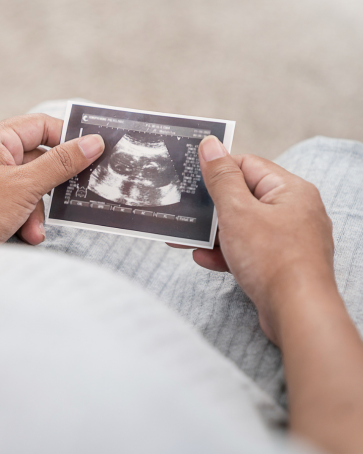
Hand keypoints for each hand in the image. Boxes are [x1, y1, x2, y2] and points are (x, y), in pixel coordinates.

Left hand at [0, 114, 104, 261]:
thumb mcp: (25, 187)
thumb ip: (61, 164)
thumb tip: (94, 143)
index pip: (40, 125)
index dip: (68, 139)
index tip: (92, 156)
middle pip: (37, 159)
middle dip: (50, 188)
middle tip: (73, 197)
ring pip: (27, 185)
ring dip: (36, 210)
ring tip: (33, 231)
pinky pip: (13, 200)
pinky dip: (22, 217)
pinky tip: (24, 234)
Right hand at [181, 136, 335, 343]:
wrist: (297, 312)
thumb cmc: (273, 259)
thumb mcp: (237, 212)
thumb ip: (221, 178)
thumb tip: (211, 145)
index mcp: (290, 190)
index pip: (247, 165)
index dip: (217, 169)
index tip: (190, 176)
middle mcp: (293, 211)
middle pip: (243, 198)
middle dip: (210, 209)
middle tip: (184, 212)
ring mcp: (288, 239)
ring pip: (242, 227)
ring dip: (213, 234)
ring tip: (185, 240)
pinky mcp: (280, 264)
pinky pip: (248, 251)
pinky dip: (225, 254)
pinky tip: (205, 260)